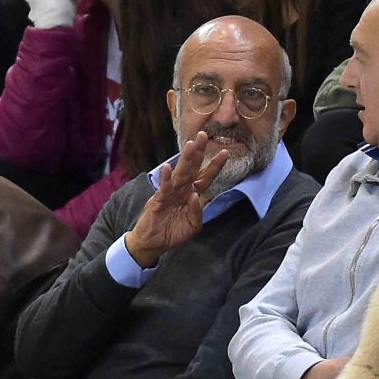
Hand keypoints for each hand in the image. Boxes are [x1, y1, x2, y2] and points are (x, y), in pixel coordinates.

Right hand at [124, 132, 228, 267]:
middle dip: (198, 152)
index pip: (206, 177)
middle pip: (192, 168)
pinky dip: (166, 178)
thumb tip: (197, 196)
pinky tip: (168, 168)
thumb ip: (197, 211)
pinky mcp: (158, 199)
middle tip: (203, 135)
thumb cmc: (174, 232)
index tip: (225, 152)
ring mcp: (170, 193)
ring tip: (190, 145)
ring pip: (180, 173)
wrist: (154, 243)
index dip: (214, 165)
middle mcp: (182, 189)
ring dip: (185, 159)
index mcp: (193, 194)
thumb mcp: (193, 225)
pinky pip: (164, 188)